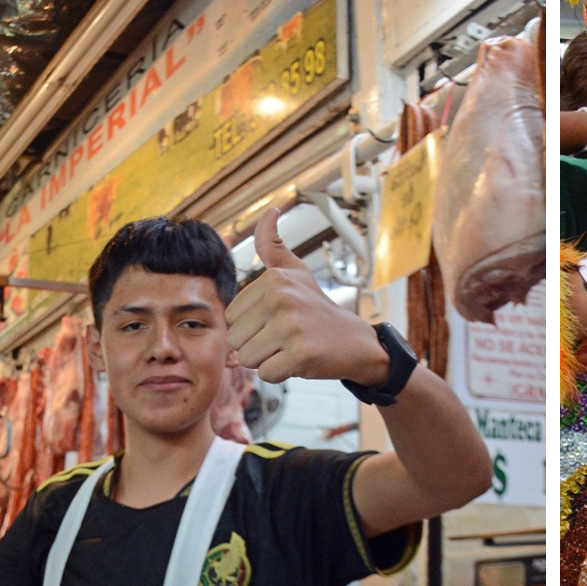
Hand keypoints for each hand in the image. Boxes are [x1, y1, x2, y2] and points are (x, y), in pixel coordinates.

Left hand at [226, 209, 384, 385]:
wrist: (355, 341)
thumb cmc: (317, 307)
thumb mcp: (295, 272)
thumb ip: (272, 244)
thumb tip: (269, 211)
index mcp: (273, 279)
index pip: (231, 317)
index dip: (250, 326)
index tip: (276, 321)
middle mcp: (281, 298)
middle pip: (236, 340)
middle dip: (256, 345)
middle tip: (284, 338)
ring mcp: (292, 326)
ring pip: (248, 359)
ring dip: (267, 360)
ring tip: (291, 347)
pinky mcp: (301, 354)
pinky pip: (266, 374)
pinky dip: (281, 373)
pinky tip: (300, 360)